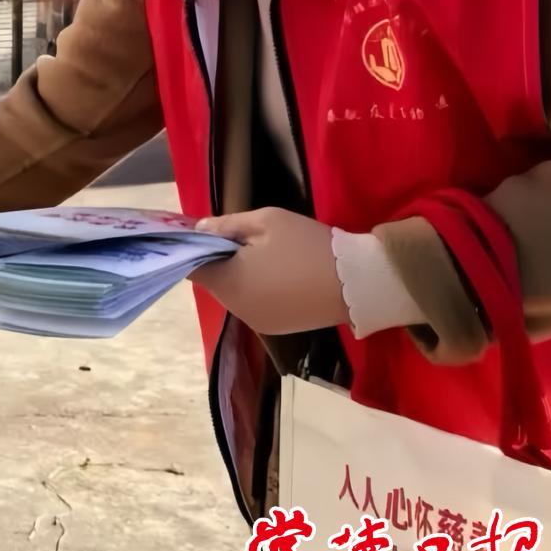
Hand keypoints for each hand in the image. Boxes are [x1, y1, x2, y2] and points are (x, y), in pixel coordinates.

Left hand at [189, 207, 348, 335]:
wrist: (358, 282)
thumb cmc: (307, 246)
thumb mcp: (266, 222)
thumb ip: (226, 225)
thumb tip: (199, 229)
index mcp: (228, 283)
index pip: (192, 267)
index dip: (195, 249)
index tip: (205, 233)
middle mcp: (236, 308)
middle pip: (214, 281)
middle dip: (222, 261)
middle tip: (244, 239)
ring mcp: (257, 322)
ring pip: (235, 293)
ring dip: (241, 276)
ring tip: (267, 256)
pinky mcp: (276, 329)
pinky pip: (255, 304)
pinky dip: (259, 290)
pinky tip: (280, 276)